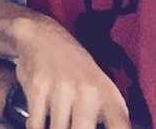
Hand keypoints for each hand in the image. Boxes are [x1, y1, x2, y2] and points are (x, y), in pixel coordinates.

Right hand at [12, 18, 129, 128]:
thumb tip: (111, 128)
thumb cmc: (73, 65)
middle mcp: (87, 90)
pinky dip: (37, 126)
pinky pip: (36, 124)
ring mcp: (60, 88)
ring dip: (56, 127)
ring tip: (58, 121)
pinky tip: (40, 123)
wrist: (42, 35)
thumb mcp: (98, 85)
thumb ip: (108, 114)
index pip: (120, 124)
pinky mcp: (37, 87)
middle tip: (72, 124)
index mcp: (107, 92)